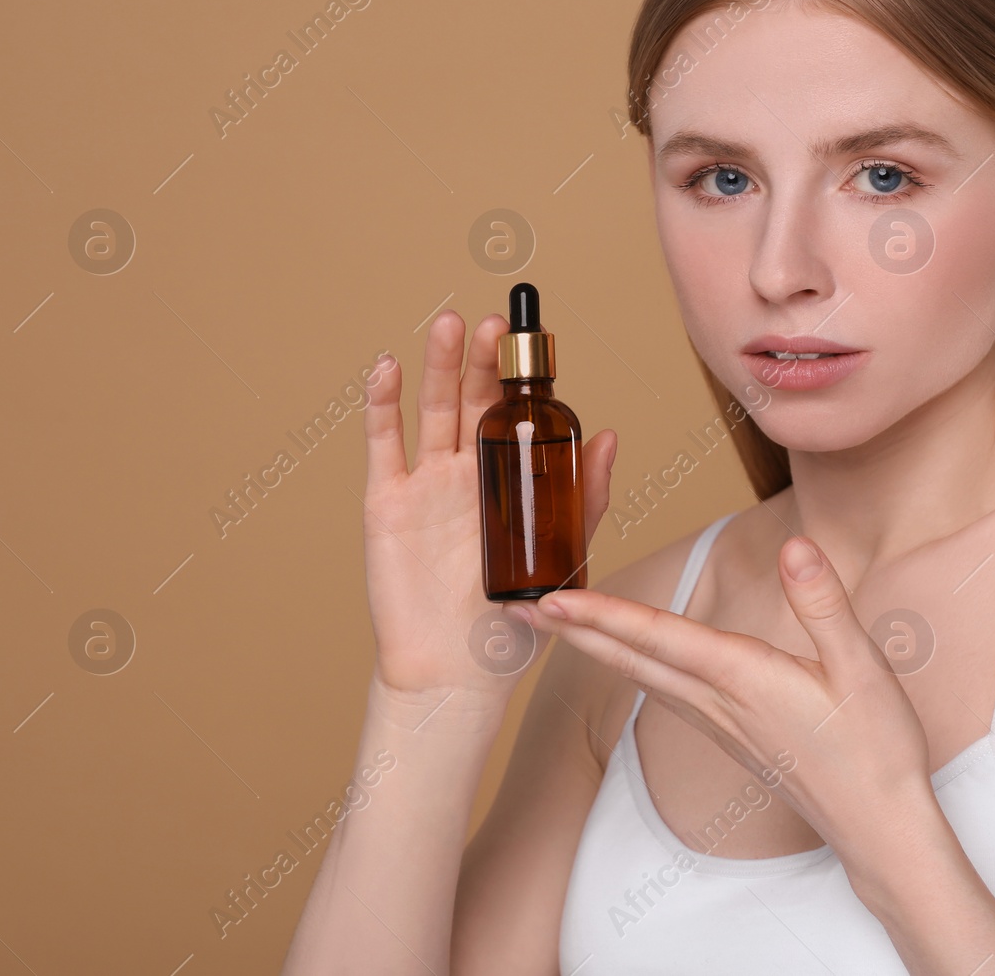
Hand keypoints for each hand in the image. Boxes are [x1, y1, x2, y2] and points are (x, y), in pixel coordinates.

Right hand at [359, 310, 617, 699]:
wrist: (458, 670)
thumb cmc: (514, 622)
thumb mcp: (566, 555)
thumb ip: (588, 497)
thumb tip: (611, 436)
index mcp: (510, 479)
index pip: (515, 413)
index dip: (522, 377)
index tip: (537, 343)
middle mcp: (467, 471)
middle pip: (474, 399)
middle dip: (484, 360)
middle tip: (497, 324)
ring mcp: (425, 482)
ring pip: (432, 409)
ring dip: (440, 365)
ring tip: (452, 325)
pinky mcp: (387, 500)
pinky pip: (384, 444)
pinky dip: (382, 404)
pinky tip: (389, 368)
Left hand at [514, 534, 932, 852]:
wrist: (877, 826)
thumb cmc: (874, 749)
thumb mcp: (862, 668)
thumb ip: (824, 604)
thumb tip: (796, 547)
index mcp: (742, 678)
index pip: (657, 637)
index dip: (600, 613)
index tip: (549, 598)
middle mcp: (718, 701)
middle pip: (629, 658)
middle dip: (571, 630)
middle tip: (516, 608)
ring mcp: (718, 722)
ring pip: (640, 676)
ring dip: (594, 646)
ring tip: (556, 623)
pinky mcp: (728, 733)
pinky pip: (663, 691)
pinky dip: (630, 665)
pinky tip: (624, 658)